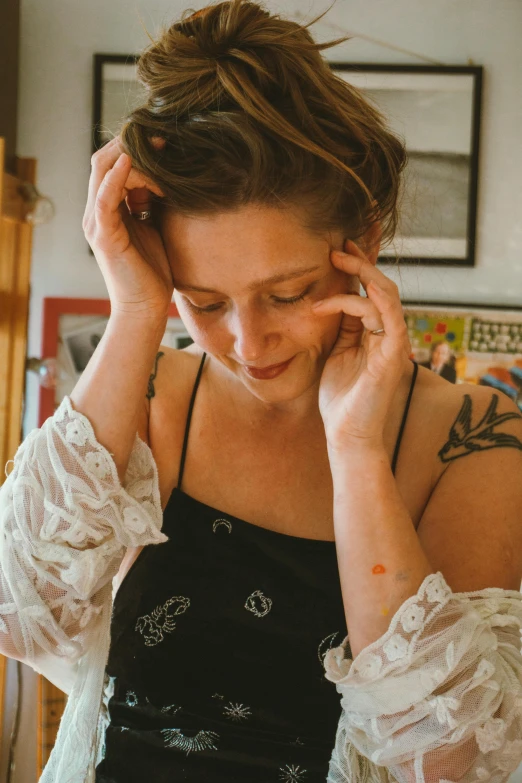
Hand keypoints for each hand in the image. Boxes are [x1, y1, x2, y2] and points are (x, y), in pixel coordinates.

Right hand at [83, 136, 173, 321]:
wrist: (146, 307)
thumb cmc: (152, 272)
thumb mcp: (153, 227)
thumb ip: (151, 203)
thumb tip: (166, 178)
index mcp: (108, 209)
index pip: (112, 164)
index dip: (135, 148)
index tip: (164, 142)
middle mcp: (97, 212)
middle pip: (104, 161)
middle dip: (131, 143)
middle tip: (161, 137)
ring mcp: (97, 222)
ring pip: (102, 172)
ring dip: (129, 155)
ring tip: (155, 147)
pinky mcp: (104, 235)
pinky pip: (105, 199)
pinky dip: (115, 177)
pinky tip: (131, 161)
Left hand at [312, 240, 411, 450]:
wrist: (348, 434)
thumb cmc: (340, 399)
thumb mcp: (335, 354)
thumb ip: (340, 328)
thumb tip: (329, 299)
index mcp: (375, 333)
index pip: (371, 292)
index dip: (360, 267)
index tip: (339, 246)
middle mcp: (388, 334)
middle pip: (382, 286)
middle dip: (362, 260)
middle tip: (336, 244)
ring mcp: (393, 342)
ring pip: (385, 294)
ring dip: (360, 272)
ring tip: (334, 258)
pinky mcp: (393, 353)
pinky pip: (384, 314)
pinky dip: (356, 302)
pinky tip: (328, 302)